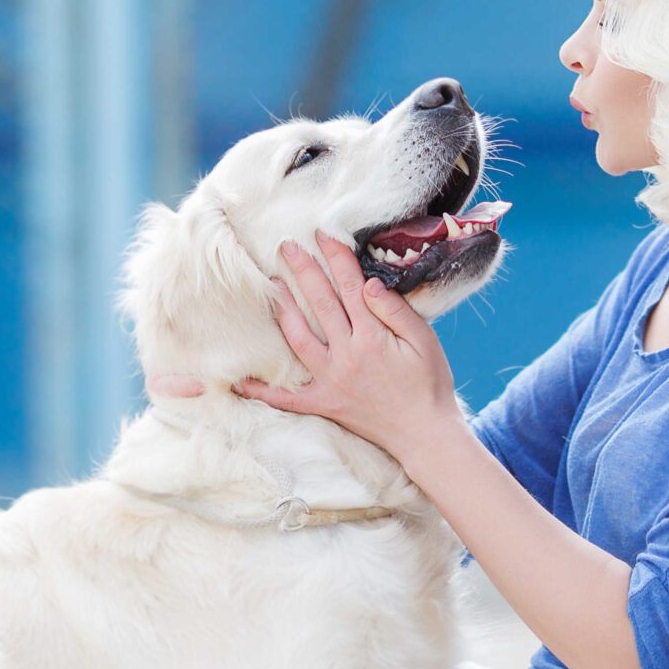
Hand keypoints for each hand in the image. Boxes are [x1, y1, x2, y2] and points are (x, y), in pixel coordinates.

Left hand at [236, 233, 463, 457]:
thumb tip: (367, 284)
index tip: (324, 234)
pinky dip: (262, 391)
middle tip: (286, 246)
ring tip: (271, 285)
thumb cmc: (429, 384)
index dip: (336, 258)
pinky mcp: (323, 404)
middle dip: (303, 271)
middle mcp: (347, 356)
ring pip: (298, 340)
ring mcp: (331, 382)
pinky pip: (286, 399)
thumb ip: (395, 311)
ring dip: (283, 310)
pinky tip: (238, 381)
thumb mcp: (425, 342)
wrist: (424, 434)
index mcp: (373, 338)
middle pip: (320, 305)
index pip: (349, 287)